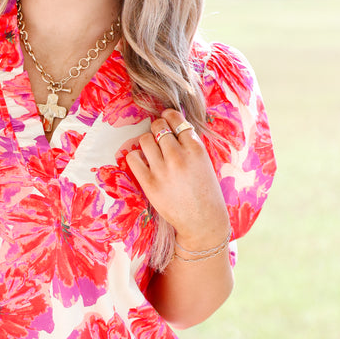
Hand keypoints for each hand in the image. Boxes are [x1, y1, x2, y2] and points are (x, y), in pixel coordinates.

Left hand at [125, 109, 229, 251]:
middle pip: (158, 127)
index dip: (169, 117)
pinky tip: (143, 163)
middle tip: (159, 137)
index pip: (175, 119)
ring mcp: (162, 170)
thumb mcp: (205, 162)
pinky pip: (133, 158)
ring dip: (146, 142)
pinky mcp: (149, 184)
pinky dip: (136, 157)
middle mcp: (178, 156)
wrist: (203, 221)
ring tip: (152, 151)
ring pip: (144, 139)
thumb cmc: (206, 191)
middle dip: (157, 129)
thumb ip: (190, 144)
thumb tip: (173, 125)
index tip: (166, 119)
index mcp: (196, 148)